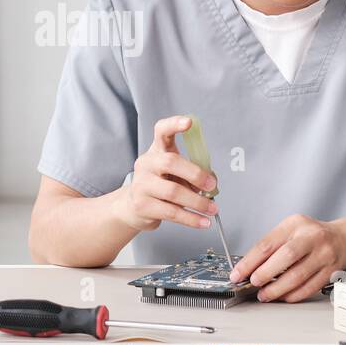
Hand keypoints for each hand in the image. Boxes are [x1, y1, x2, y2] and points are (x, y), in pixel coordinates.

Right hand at [111, 115, 218, 232]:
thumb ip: (193, 173)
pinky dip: (191, 218)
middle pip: (170, 162)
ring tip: (212, 208)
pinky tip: (203, 221)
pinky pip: (171, 212)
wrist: (133, 207)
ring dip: (197, 202)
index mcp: (156, 150)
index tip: (189, 122)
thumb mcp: (175, 174)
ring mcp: (141, 184)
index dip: (174, 124)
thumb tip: (212, 182)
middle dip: (195, 174)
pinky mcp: (142, 205)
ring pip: (173, 191)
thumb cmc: (160, 185)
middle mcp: (146, 163)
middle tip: (211, 185)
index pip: (161, 131)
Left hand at [230, 214, 345, 302]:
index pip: (268, 243)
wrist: (344, 239)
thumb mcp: (290, 229)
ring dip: (278, 289)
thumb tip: (249, 268)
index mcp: (295, 224)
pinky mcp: (331, 271)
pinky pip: (309, 287)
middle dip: (265, 274)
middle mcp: (311, 237)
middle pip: (285, 257)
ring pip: (298, 276)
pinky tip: (283, 297)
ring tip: (265, 294)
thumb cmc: (311, 235)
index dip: (250, 261)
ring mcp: (324, 254)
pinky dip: (293, 295)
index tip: (238, 273)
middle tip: (252, 283)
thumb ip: (271, 246)